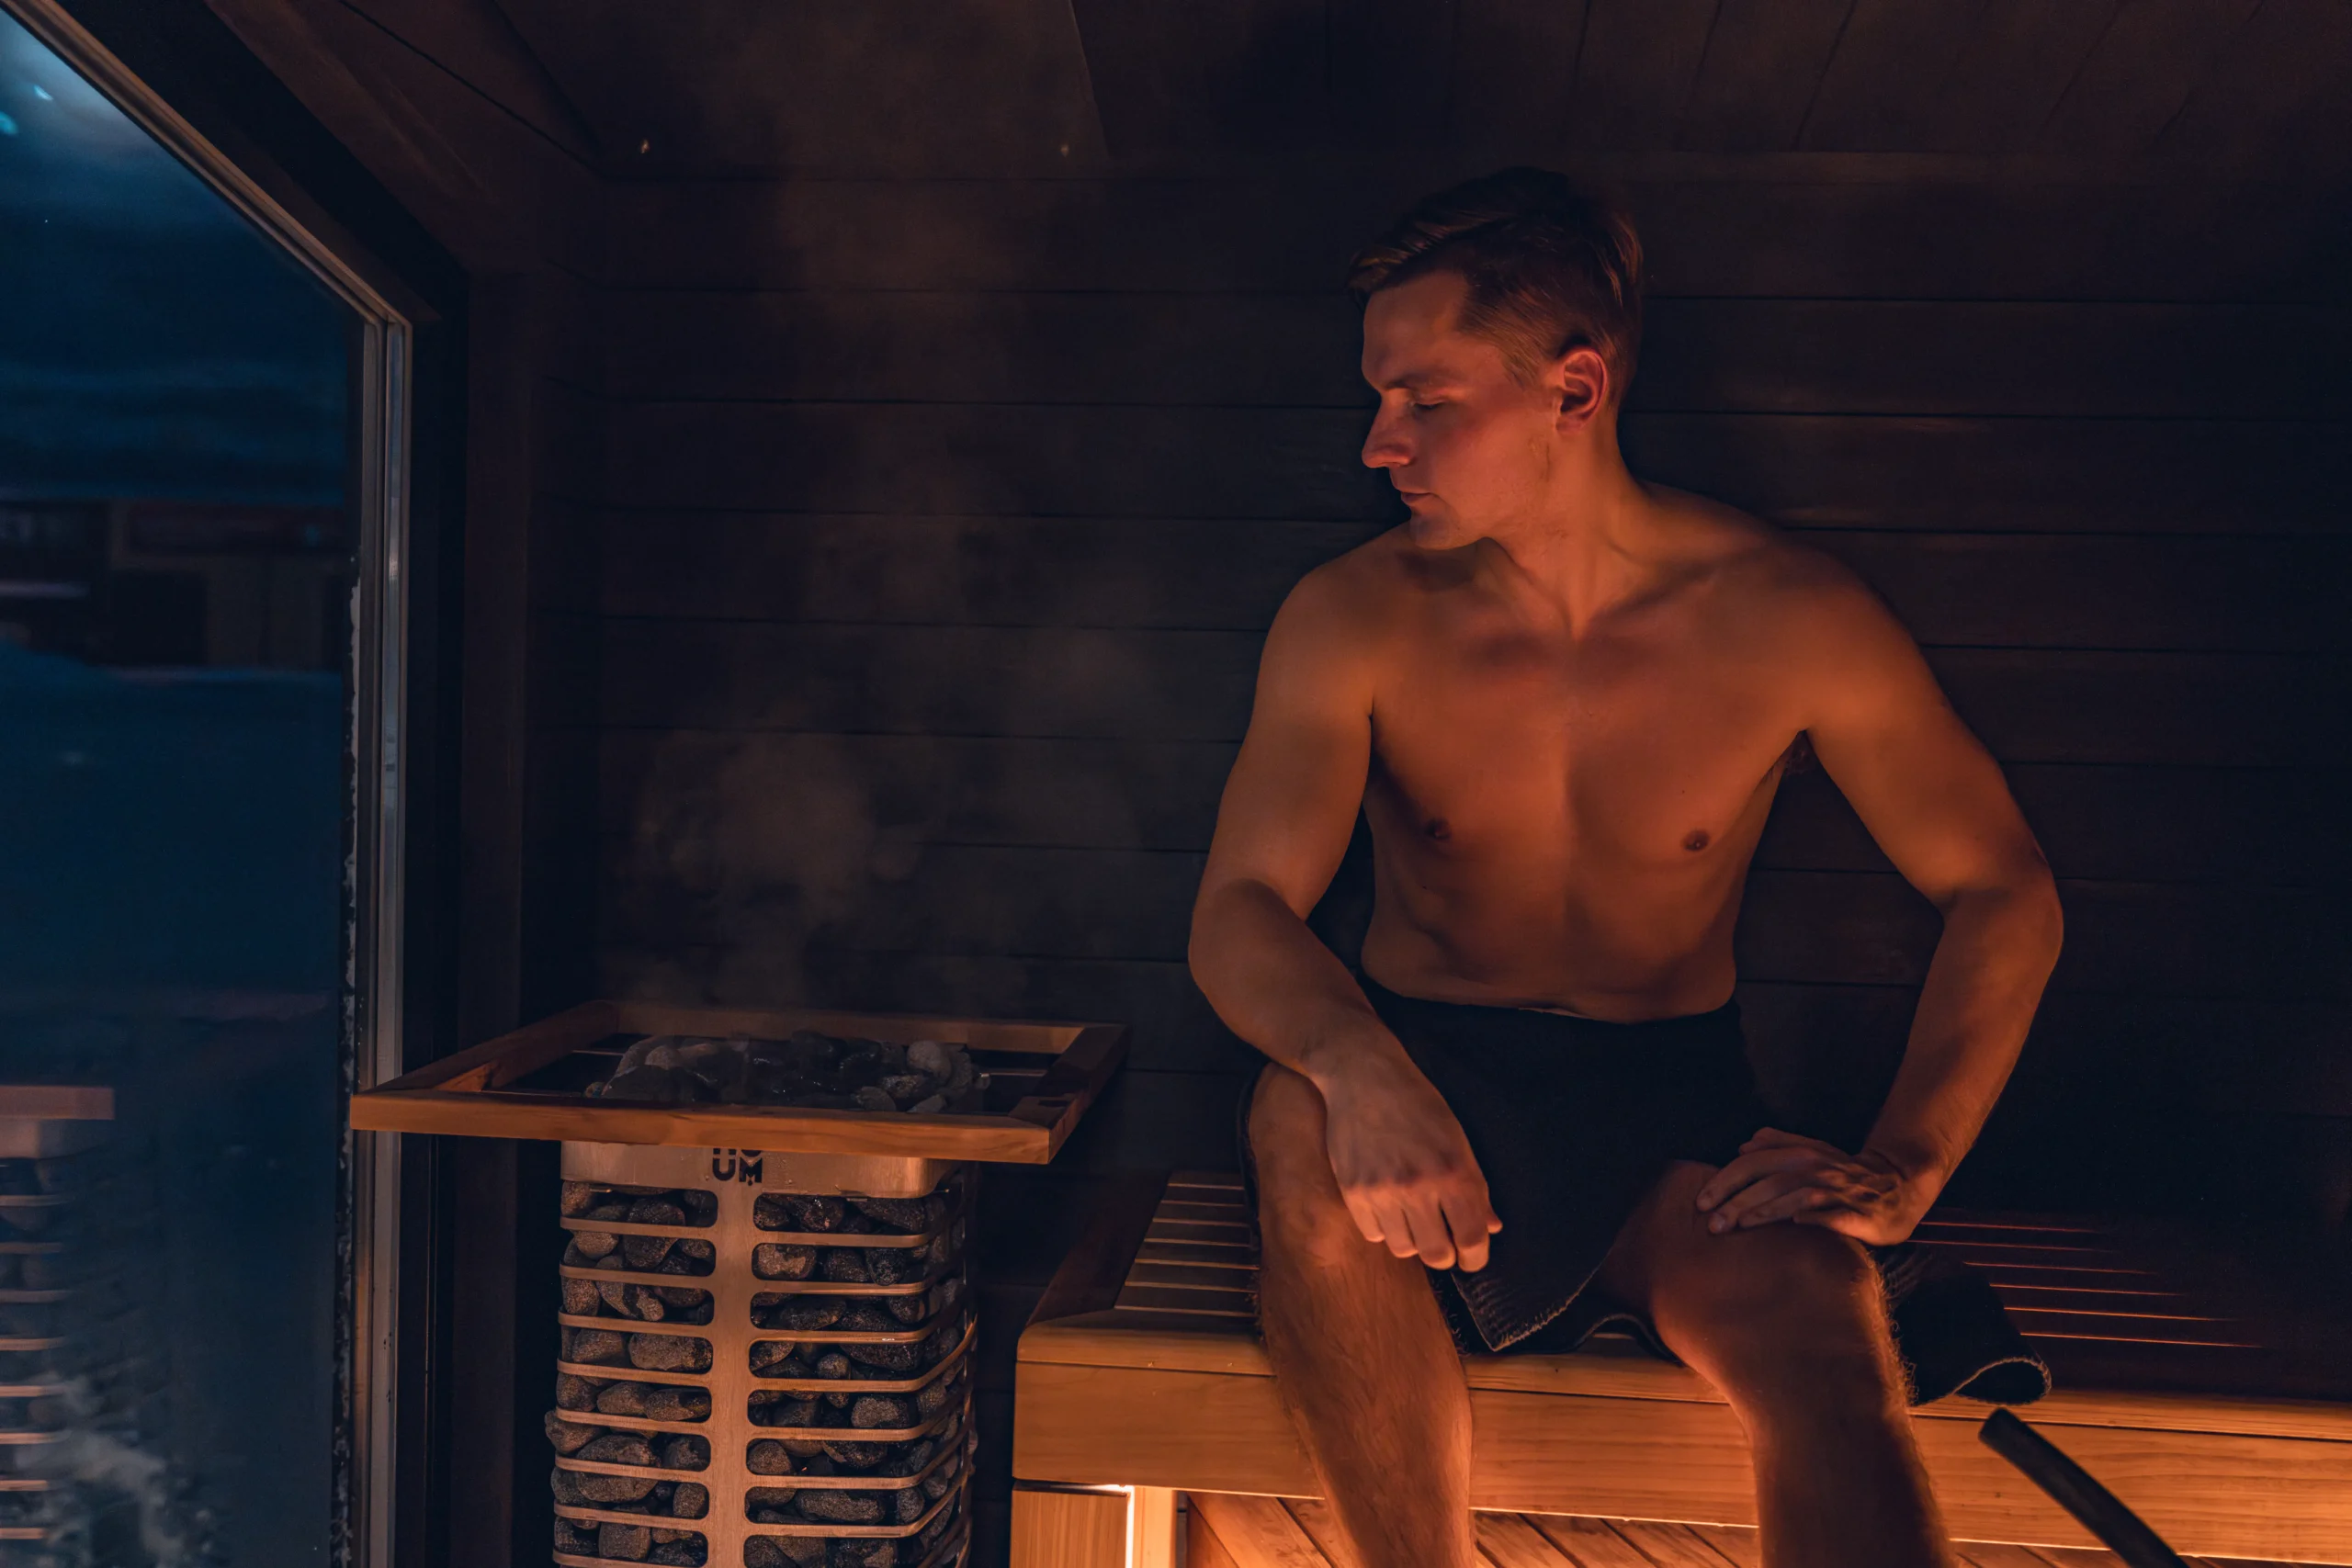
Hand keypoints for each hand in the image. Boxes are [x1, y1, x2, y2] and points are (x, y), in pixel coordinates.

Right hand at [1316, 1050, 1501, 1271]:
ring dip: (1412, 1239)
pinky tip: (1386, 1204)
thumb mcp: (1457, 1139)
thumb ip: (1475, 1187)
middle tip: (1443, 1240)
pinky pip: (1373, 1234)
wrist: (1363, 1077)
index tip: (1471, 1257)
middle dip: (1444, 1254)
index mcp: (1454, 1172)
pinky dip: (1383, 1227)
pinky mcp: (1353, 1192)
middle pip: (1437, 1255)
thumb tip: (1491, 1227)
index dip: (1475, 1257)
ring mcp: (1383, 1192)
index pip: (1472, 1239)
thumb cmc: (1418, 1104)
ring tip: (1411, 1215)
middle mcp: (1419, 1187)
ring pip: (1403, 1248)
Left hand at [1695, 1128, 1924, 1245]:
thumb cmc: (1846, 1172)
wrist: (1899, 1184)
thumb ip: (1780, 1145)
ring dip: (1766, 1210)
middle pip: (1770, 1181)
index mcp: (1801, 1154)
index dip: (1726, 1181)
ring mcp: (1839, 1191)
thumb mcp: (1814, 1152)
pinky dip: (1814, 1218)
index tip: (1701, 1203)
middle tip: (1712, 1224)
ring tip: (1740, 1226)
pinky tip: (1794, 1226)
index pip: (1754, 1164)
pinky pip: (1834, 1215)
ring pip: (1796, 1196)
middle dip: (1737, 1201)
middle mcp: (1817, 1169)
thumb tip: (1744, 1144)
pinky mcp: (1860, 1214)